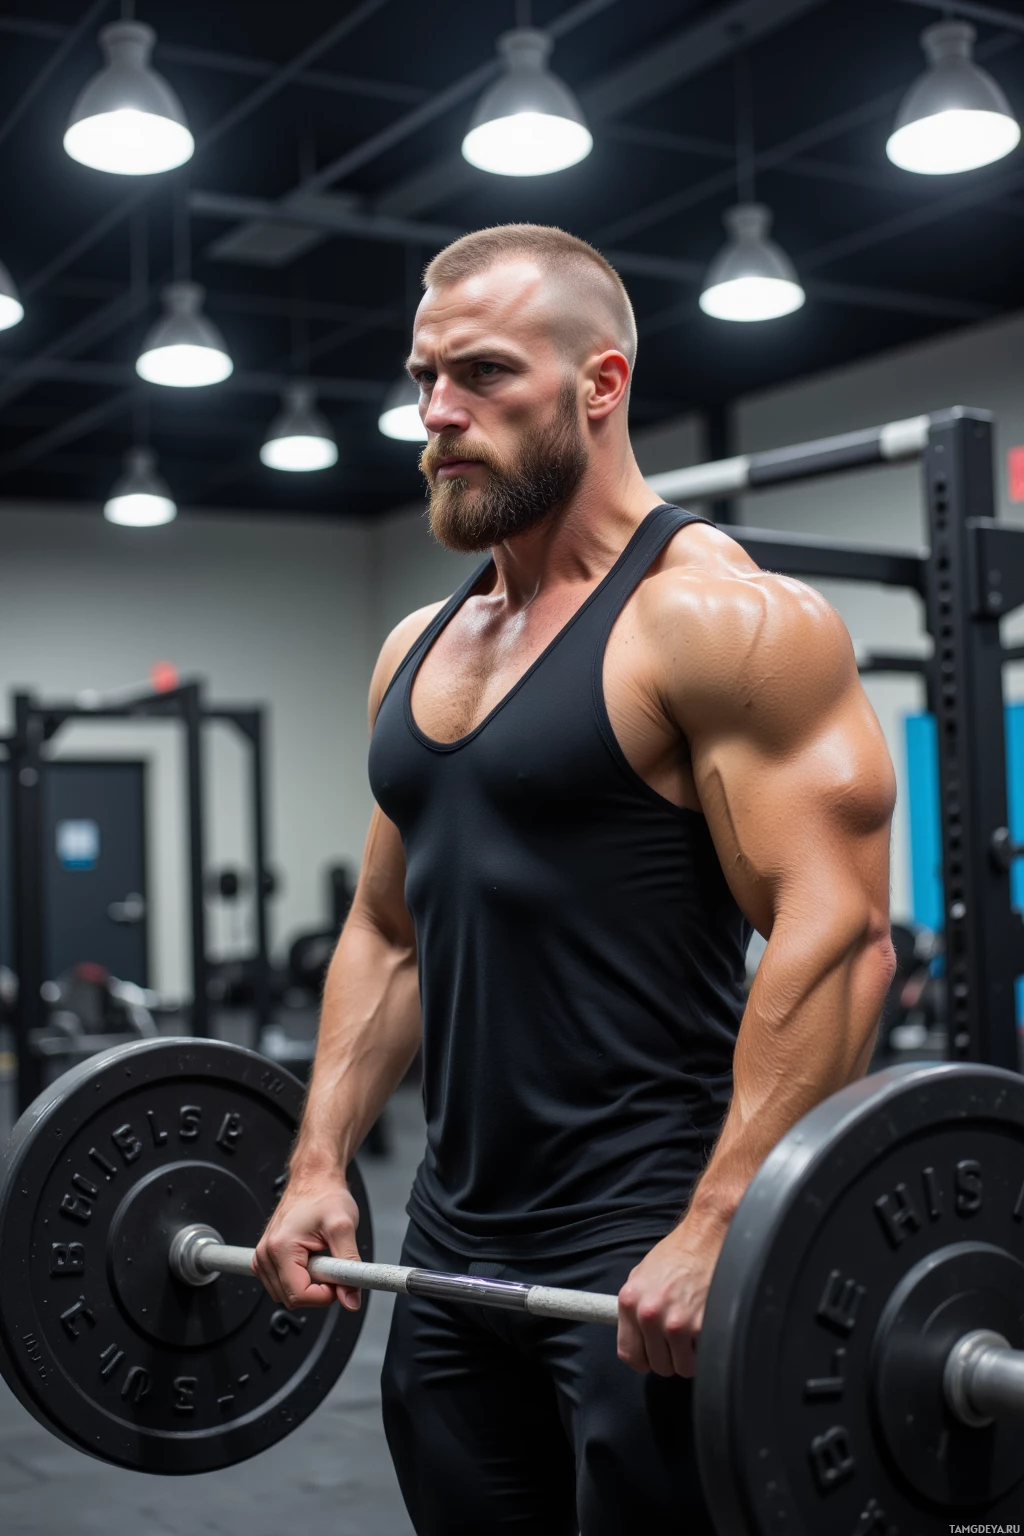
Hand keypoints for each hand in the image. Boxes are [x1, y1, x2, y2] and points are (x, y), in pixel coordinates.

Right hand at [252, 1172, 362, 1311]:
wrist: (314, 1179)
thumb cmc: (324, 1195)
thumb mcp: (344, 1228)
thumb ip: (349, 1266)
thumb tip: (351, 1299)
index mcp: (280, 1248)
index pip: (299, 1296)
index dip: (324, 1295)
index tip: (338, 1281)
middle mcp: (266, 1254)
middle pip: (291, 1298)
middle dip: (317, 1290)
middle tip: (332, 1266)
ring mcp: (263, 1256)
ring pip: (286, 1294)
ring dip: (308, 1284)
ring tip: (321, 1258)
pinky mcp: (266, 1257)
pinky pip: (281, 1284)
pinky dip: (299, 1278)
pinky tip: (310, 1259)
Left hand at [616, 1221, 724, 1377]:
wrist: (705, 1237)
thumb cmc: (676, 1254)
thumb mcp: (640, 1277)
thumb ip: (634, 1310)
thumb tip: (636, 1339)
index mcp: (630, 1302)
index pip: (630, 1355)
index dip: (644, 1359)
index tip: (654, 1354)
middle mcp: (650, 1314)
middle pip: (658, 1365)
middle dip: (670, 1356)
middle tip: (678, 1338)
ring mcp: (677, 1322)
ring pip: (681, 1367)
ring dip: (689, 1356)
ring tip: (693, 1333)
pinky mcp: (702, 1325)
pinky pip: (702, 1357)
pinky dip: (705, 1349)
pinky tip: (705, 1327)